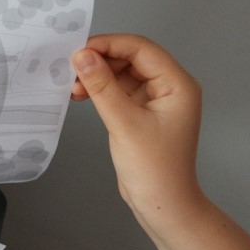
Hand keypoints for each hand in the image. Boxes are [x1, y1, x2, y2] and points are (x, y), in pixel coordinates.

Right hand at [71, 34, 204, 226]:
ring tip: (74, 88)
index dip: (109, 45)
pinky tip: (83, 95)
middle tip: (72, 71)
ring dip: (98, 76)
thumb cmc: (153, 168)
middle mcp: (170, 87)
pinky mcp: (142, 112)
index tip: (79, 51)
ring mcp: (156, 100)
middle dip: (101, 61)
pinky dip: (101, 90)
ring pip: (123, 74)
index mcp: (177, 84)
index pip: (141, 49)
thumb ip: (102, 87)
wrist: (162, 204)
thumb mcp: (124, 123)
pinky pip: (120, 90)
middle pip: (131, 58)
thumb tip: (82, 57)